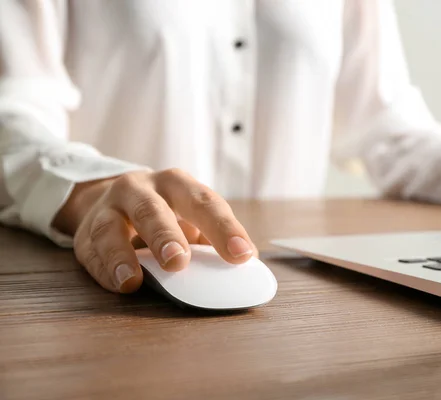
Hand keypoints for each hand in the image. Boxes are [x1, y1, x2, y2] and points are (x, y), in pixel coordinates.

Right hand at [53, 169, 256, 292]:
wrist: (111, 199)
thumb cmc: (165, 213)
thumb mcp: (190, 217)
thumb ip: (214, 239)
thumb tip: (249, 265)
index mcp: (177, 184)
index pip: (204, 203)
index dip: (224, 228)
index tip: (242, 255)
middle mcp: (141, 189)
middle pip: (152, 209)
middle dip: (165, 236)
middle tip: (178, 262)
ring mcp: (109, 209)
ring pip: (111, 228)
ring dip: (123, 255)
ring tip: (135, 280)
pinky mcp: (85, 233)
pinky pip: (92, 251)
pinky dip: (105, 270)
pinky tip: (120, 284)